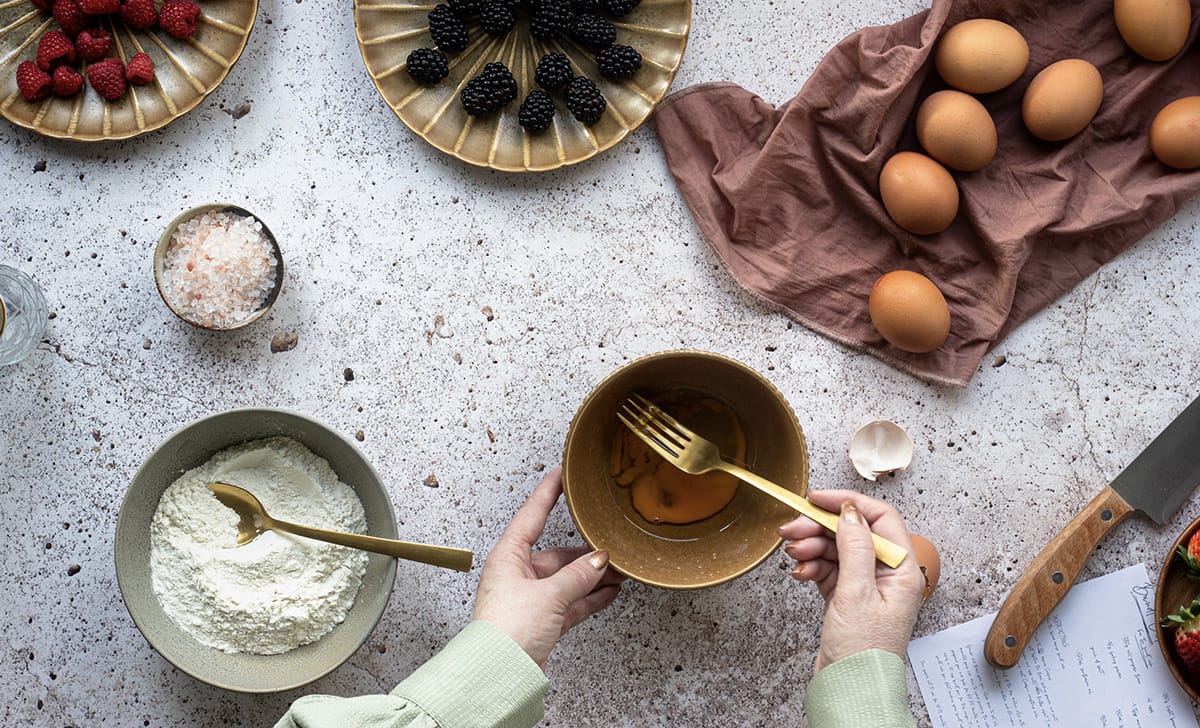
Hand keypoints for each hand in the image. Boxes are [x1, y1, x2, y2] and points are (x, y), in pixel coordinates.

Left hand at [472, 467, 623, 669]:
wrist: (498, 674)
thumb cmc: (507, 631)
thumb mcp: (550, 595)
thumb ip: (579, 576)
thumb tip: (600, 560)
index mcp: (508, 557)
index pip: (532, 515)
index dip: (548, 492)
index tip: (561, 473)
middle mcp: (517, 574)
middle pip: (558, 553)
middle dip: (586, 553)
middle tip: (612, 545)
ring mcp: (529, 598)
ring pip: (567, 579)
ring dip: (593, 577)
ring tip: (620, 570)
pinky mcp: (540, 621)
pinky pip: (570, 602)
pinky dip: (589, 598)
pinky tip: (610, 592)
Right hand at [779, 490, 925, 671]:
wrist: (849, 691)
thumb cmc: (863, 653)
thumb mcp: (857, 594)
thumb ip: (854, 548)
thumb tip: (849, 512)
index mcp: (902, 570)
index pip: (880, 519)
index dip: (848, 504)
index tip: (818, 499)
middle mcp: (886, 575)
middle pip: (853, 533)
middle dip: (821, 527)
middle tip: (793, 528)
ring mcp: (865, 586)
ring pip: (836, 550)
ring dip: (812, 547)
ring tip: (793, 553)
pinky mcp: (846, 597)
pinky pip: (828, 569)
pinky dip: (811, 566)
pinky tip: (799, 572)